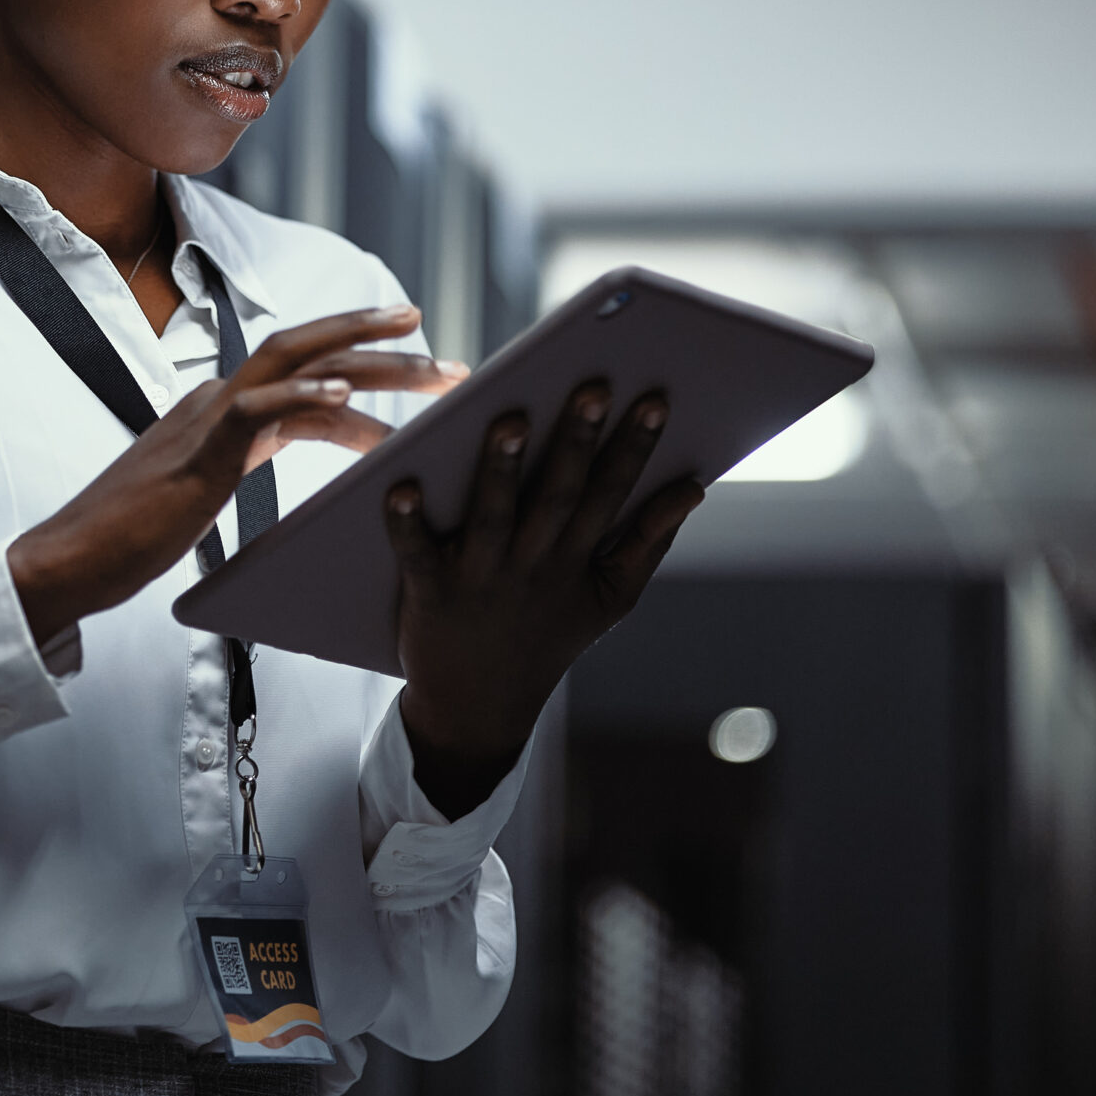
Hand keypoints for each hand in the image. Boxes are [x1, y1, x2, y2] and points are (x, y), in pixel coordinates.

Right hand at [8, 304, 464, 644]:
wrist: (71, 561)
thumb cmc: (133, 536)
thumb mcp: (207, 490)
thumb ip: (243, 463)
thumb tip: (287, 460)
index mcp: (222, 410)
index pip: (305, 370)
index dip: (363, 362)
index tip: (417, 360)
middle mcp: (218, 400)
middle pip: (312, 350)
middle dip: (382, 342)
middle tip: (448, 357)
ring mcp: (206, 420)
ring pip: (298, 365)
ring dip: (368, 362)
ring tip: (426, 364)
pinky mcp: (197, 452)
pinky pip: (257, 409)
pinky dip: (302, 395)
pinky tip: (345, 396)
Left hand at [385, 381, 703, 817]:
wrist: (478, 708)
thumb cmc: (546, 635)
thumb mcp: (611, 598)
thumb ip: (651, 542)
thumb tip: (694, 486)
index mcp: (578, 560)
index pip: (611, 494)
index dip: (635, 449)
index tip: (653, 400)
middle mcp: (533, 565)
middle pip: (559, 497)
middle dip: (577, 443)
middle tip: (592, 388)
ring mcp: (481, 579)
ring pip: (494, 518)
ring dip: (501, 472)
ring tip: (509, 421)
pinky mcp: (430, 592)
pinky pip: (417, 553)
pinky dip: (407, 523)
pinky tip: (400, 487)